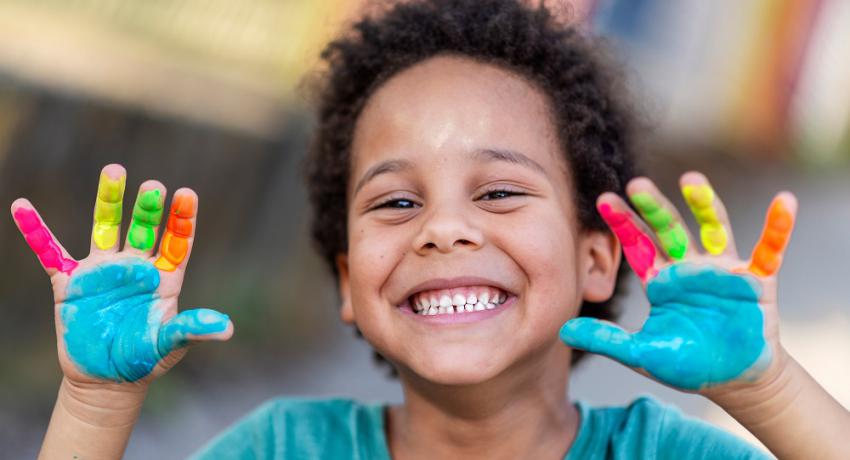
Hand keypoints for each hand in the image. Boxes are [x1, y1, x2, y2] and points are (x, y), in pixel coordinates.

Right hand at [11, 164, 232, 386]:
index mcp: (164, 277)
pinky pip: (50, 253)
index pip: (177, 242)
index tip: (187, 194)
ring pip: (105, 228)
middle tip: (153, 186)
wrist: (107, 379)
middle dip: (147, 208)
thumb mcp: (170, 344)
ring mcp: (102, 271)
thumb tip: (226, 328)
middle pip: (142, 229)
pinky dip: (35, 232)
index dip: (182, 219)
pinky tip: (22, 207)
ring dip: (109, 201)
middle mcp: (135, 267)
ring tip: (114, 171)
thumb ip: (192, 329)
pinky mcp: (71, 284)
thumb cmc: (145, 359)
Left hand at [560, 172, 794, 392]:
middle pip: (669, 229)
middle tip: (637, 184)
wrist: (732, 381)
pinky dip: (778, 227)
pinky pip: (770, 249)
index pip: (637, 244)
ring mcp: (722, 270)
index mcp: (661, 279)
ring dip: (705, 204)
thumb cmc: (686, 363)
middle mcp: (689, 266)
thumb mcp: (642, 353)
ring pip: (713, 228)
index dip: (622, 222)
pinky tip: (784, 202)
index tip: (603, 199)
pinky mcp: (756, 280)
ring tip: (692, 179)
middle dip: (654, 207)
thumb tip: (564, 330)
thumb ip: (606, 340)